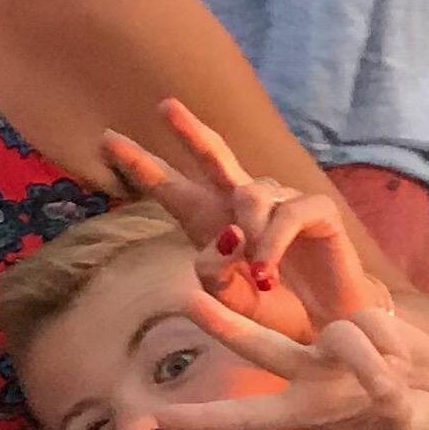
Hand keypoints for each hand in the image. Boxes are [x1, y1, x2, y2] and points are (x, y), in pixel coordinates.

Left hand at [99, 98, 385, 331]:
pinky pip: (288, 214)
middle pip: (213, 155)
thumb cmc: (271, 305)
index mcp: (209, 220)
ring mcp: (280, 201)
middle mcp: (241, 202)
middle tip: (163, 107)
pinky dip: (273, 244)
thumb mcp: (229, 298)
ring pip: (250, 195)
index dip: (141, 164)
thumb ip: (214, 273)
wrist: (322, 323)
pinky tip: (268, 272)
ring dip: (249, 236)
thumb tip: (227, 236)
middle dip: (188, 130)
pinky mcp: (316, 209)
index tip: (106, 140)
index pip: (170, 186)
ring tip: (258, 277)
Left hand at [163, 277, 428, 429]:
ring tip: (399, 381)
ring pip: (344, 334)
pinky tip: (403, 360)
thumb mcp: (403, 426)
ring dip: (376, 358)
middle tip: (188, 300)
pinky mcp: (360, 321)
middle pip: (257, 345)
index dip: (205, 418)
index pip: (245, 416)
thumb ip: (391, 406)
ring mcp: (331, 346)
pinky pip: (373, 322)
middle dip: (223, 324)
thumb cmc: (413, 426)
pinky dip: (394, 344)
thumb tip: (383, 388)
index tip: (158, 421)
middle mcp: (307, 374)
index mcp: (304, 411)